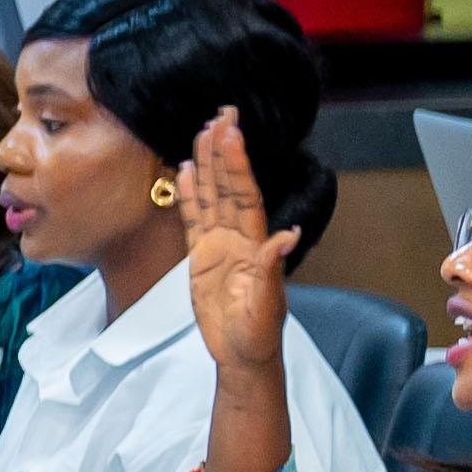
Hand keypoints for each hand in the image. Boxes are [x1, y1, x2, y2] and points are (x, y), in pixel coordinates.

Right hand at [178, 109, 291, 362]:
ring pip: (212, 195)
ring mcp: (219, 245)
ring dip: (208, 164)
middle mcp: (238, 237)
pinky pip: (194, 218)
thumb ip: (272, 269)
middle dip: (225, 151)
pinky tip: (184, 172)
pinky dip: (190, 194)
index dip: (236, 164)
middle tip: (222, 116)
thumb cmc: (257, 335)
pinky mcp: (201, 256)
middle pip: (229, 186)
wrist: (244, 355)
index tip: (231, 134)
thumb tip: (286, 236)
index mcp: (253, 244)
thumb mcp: (266, 306)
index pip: (244, 195)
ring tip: (203, 132)